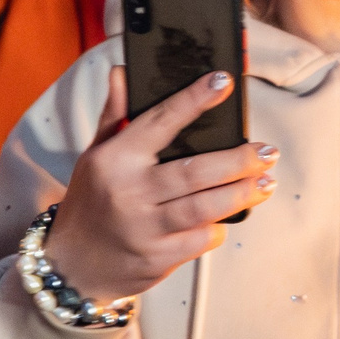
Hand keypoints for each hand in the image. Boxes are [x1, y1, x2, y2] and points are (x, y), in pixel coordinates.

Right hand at [41, 67, 274, 301]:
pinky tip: (229, 218)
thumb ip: (115, 116)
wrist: (71, 265)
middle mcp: (130, 192)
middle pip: (196, 171)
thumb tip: (122, 72)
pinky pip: (200, 239)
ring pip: (205, 207)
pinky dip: (218, 228)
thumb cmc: (91, 202)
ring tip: (266, 182)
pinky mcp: (157, 259)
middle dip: (239, 160)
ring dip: (242, 194)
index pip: (161, 121)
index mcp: (116, 159)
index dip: (194, 99)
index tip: (224, 81)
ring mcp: (144, 229)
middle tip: (268, 151)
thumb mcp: (95, 156)